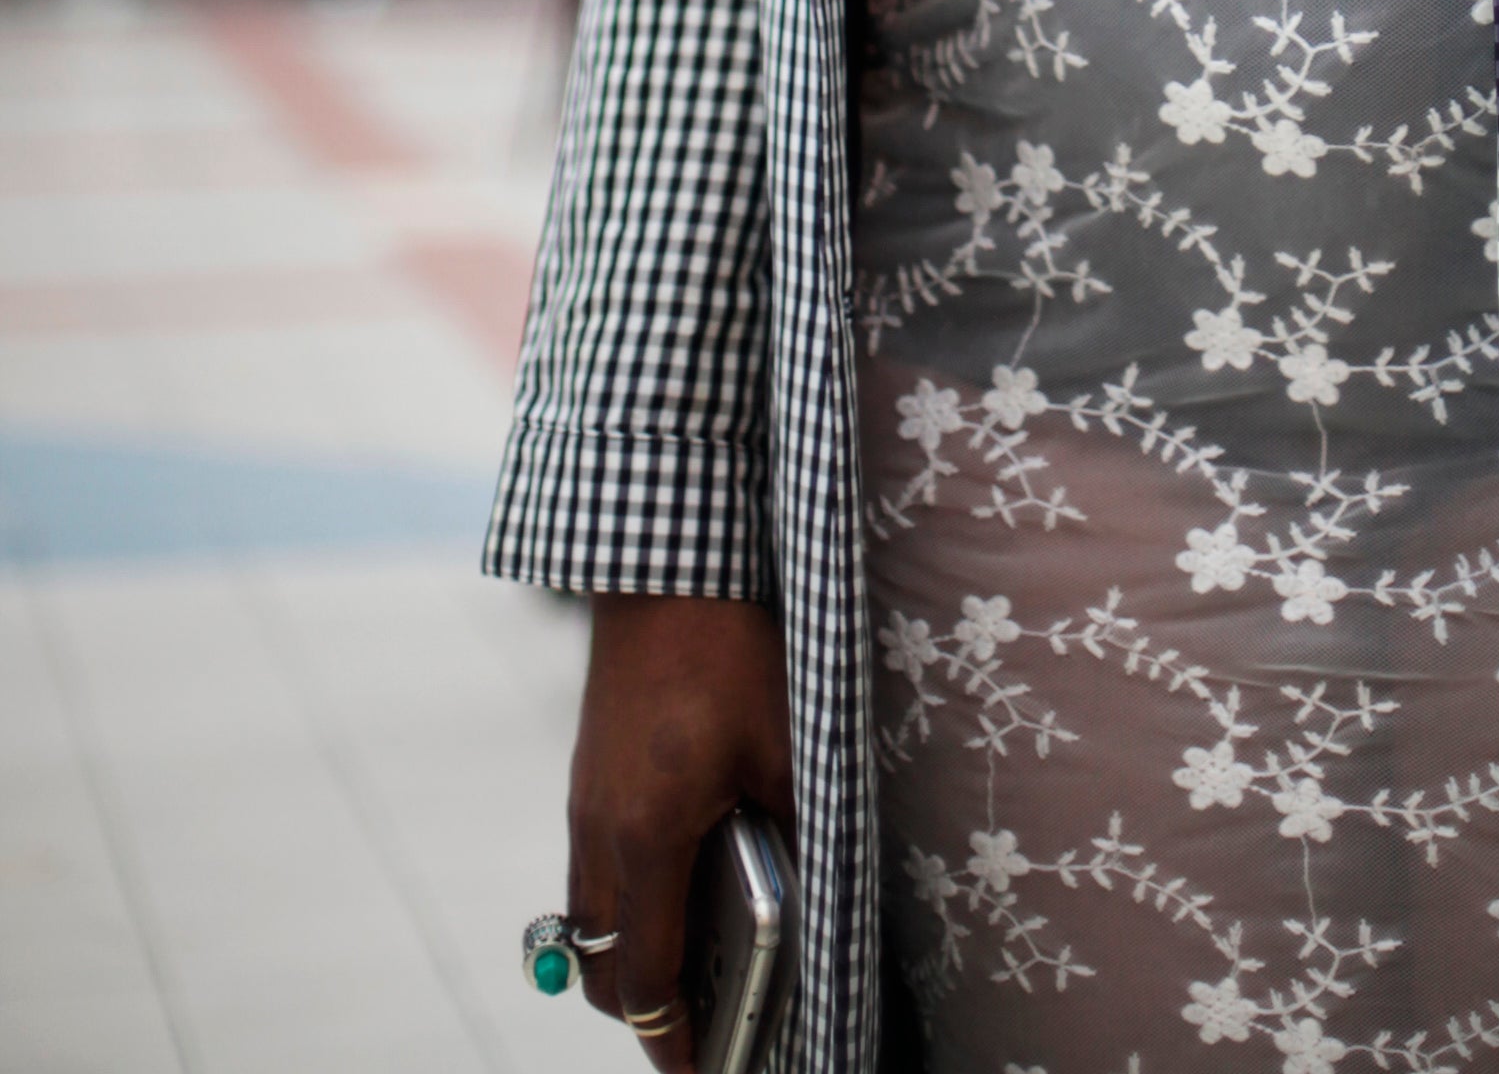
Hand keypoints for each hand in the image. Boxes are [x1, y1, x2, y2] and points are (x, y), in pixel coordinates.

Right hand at [566, 595, 794, 1066]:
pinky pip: (589, 869)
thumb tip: (825, 882)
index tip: (694, 1072)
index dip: (668, 1038)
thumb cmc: (729, 648)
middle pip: (598, 964)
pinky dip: (621, 901)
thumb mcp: (787, 740)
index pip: (643, 978)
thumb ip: (801, 822)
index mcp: (647, 838)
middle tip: (696, 1026)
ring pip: (588, 917)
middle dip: (640, 1010)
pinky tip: (676, 879)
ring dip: (627, 953)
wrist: (664, 565)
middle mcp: (600, 831)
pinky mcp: (586, 773)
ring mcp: (584, 801)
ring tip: (690, 963)